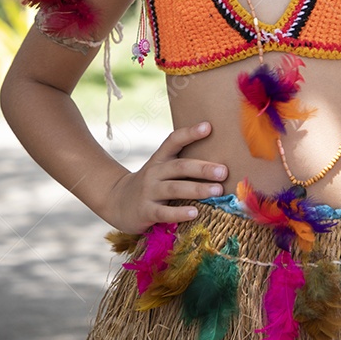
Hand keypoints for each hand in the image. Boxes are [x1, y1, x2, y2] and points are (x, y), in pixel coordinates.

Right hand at [107, 122, 227, 233]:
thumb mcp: (162, 169)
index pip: (173, 141)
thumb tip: (219, 163)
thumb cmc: (151, 185)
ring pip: (174, 188)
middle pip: (179, 166)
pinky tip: (195, 212)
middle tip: (223, 171)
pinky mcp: (145, 211)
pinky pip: (164, 212)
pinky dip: (179, 212)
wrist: (117, 202)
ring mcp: (148, 191)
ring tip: (217, 191)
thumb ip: (183, 165)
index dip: (190, 133)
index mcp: (160, 159)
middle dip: (203, 168)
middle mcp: (154, 172)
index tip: (208, 126)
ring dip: (197, 189)